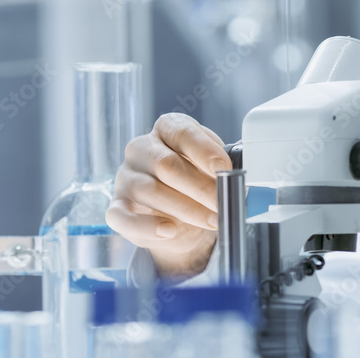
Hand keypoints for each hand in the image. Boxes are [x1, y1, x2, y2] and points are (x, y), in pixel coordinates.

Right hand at [106, 112, 232, 278]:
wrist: (180, 217)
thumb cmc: (197, 181)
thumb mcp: (214, 167)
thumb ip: (225, 164)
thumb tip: (242, 167)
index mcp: (167, 129)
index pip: (182, 132)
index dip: (204, 150)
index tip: (223, 168)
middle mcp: (141, 149)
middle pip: (167, 164)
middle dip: (200, 186)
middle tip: (222, 202)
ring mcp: (125, 177)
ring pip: (150, 190)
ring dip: (186, 209)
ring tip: (211, 219)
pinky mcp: (117, 207)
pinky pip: (123, 217)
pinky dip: (148, 226)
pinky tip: (169, 230)